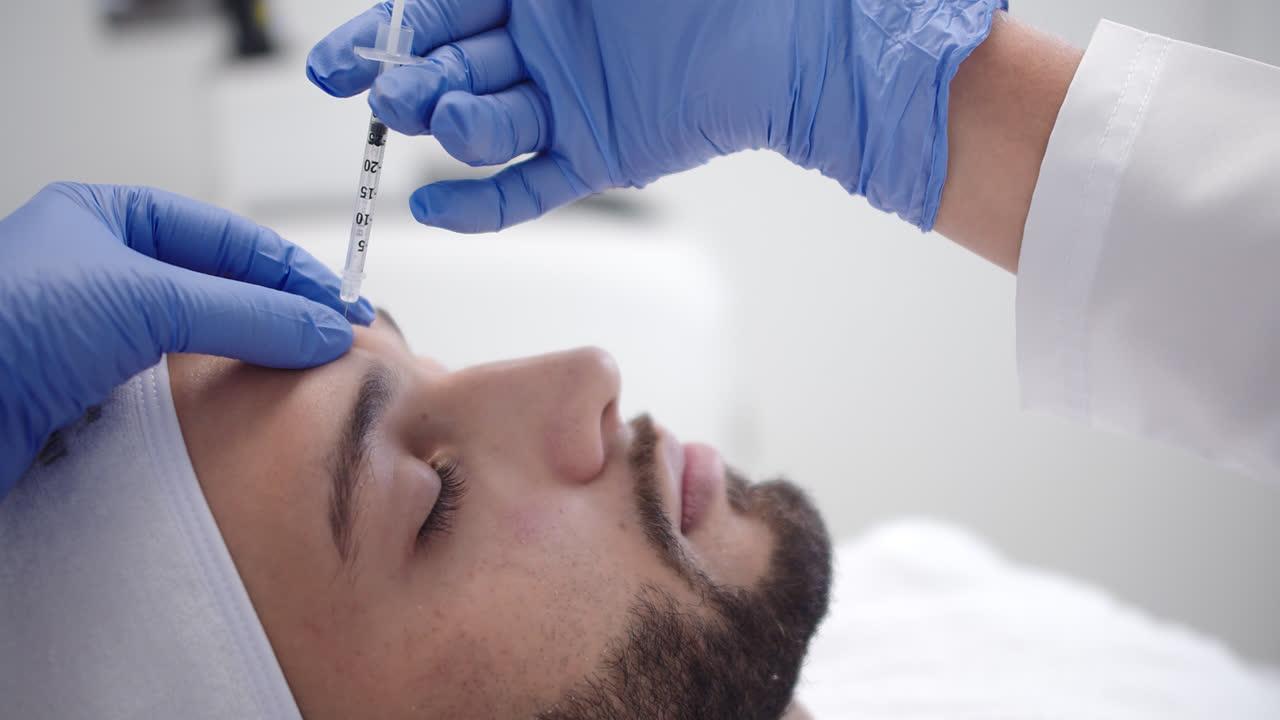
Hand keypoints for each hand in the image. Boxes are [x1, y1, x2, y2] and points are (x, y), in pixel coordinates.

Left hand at [0, 183, 374, 495]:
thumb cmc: (5, 326)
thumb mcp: (144, 297)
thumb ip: (247, 311)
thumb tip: (323, 326)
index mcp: (107, 218)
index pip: (226, 237)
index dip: (290, 269)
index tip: (341, 304)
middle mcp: (100, 272)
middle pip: (217, 288)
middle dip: (277, 313)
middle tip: (334, 341)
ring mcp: (92, 336)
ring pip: (196, 342)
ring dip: (247, 358)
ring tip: (302, 374)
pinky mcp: (86, 397)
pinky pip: (170, 389)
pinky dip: (211, 398)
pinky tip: (243, 409)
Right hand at [307, 0, 1004, 232]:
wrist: (786, 28)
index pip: (431, 14)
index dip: (379, 38)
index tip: (332, 63)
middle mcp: (538, 46)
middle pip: (447, 72)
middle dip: (407, 84)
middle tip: (382, 94)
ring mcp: (567, 103)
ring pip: (484, 128)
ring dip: (449, 128)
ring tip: (438, 117)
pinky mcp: (600, 154)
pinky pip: (530, 187)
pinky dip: (484, 204)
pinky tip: (438, 207)